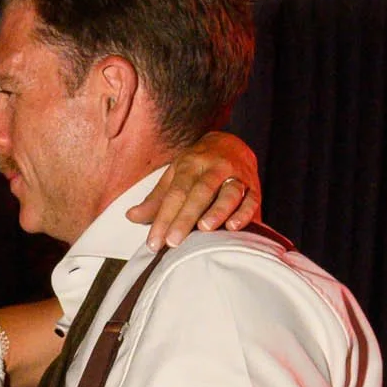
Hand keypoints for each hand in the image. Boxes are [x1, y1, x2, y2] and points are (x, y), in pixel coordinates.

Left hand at [126, 130, 260, 249]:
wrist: (232, 144)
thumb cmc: (198, 166)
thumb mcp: (175, 175)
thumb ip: (156, 199)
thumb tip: (131, 216)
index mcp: (190, 164)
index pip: (175, 193)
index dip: (163, 218)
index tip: (153, 243)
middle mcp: (214, 167)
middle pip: (200, 192)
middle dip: (186, 217)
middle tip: (173, 241)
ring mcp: (236, 176)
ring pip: (228, 192)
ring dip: (217, 211)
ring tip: (205, 229)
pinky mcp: (254, 187)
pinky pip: (251, 199)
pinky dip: (244, 213)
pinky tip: (234, 227)